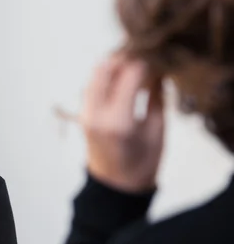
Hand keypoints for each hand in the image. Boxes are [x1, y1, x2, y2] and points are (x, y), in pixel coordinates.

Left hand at [81, 54, 164, 192]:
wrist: (114, 186)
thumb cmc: (143, 163)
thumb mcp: (157, 130)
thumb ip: (157, 96)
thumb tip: (160, 66)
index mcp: (119, 121)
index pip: (130, 73)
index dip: (147, 60)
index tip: (160, 58)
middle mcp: (97, 114)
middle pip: (106, 67)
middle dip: (127, 56)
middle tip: (146, 57)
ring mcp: (85, 113)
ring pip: (96, 72)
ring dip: (115, 64)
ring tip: (136, 67)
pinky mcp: (82, 113)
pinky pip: (92, 84)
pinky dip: (107, 76)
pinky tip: (124, 80)